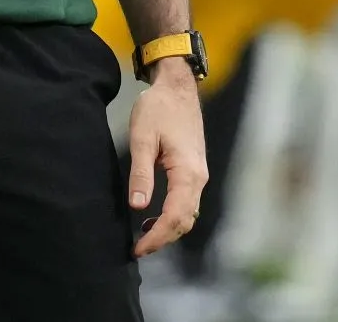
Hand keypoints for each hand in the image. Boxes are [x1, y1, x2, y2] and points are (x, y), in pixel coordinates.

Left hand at [129, 59, 207, 256]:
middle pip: (184, 221)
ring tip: (143, 238)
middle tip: (138, 249)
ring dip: (168, 229)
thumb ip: (140, 173)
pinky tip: (152, 217)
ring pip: (188, 214)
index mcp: (187, 173)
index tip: (138, 249)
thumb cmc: (158, 108)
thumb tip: (138, 206)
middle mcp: (199, 178)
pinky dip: (173, 216)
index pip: (174, 216)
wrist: (176, 87)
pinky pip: (187, 202)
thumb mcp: (142, 138)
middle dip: (163, 238)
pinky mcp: (194, 170)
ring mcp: (199, 175)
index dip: (157, 237)